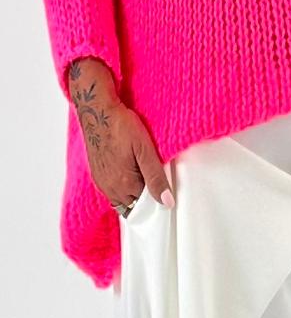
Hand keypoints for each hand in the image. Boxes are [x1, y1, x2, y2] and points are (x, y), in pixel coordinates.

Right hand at [67, 57, 174, 208]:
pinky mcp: (96, 174)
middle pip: (132, 205)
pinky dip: (122, 187)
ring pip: (121, 200)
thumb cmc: (121, 126)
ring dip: (132, 194)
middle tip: (155, 181)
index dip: (156, 200)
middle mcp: (110, 188)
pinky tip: (129, 172)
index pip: (145, 206)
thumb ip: (156, 178)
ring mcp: (101, 182)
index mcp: (124, 184)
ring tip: (142, 175)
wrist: (96, 111)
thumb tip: (167, 202)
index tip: (164, 191)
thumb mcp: (145, 150)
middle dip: (144, 199)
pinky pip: (111, 191)